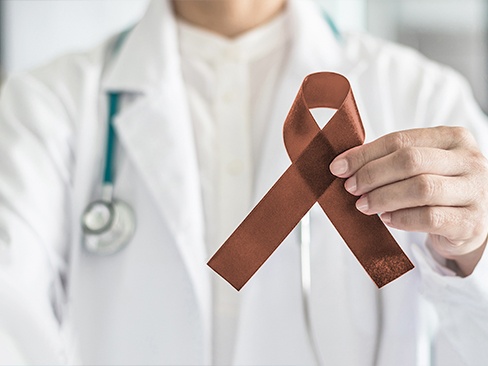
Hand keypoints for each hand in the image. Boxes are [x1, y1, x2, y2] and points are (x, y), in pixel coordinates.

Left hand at [329, 126, 487, 275]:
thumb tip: (344, 164)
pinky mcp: (471, 221)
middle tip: (350, 188)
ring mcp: (474, 191)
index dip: (365, 154)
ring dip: (383, 197)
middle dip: (372, 174)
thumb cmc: (438, 188)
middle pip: (410, 161)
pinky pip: (430, 218)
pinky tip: (387, 219)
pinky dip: (402, 218)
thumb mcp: (421, 167)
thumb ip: (389, 160)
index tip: (339, 167)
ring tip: (364, 205)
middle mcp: (468, 161)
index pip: (400, 140)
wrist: (471, 223)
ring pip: (421, 189)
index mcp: (452, 138)